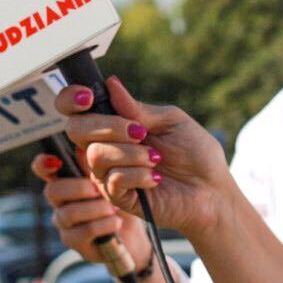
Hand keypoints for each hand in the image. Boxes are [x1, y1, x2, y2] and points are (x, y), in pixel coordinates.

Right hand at [33, 150, 154, 271]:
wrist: (155, 218)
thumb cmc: (140, 181)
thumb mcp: (128, 158)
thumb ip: (111, 142)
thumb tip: (98, 117)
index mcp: (72, 173)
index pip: (44, 167)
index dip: (43, 163)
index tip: (57, 160)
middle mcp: (64, 198)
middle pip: (52, 191)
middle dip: (76, 188)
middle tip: (99, 187)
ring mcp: (69, 222)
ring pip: (66, 214)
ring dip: (93, 208)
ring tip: (115, 207)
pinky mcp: (79, 243)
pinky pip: (80, 234)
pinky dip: (101, 225)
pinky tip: (118, 221)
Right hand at [54, 77, 238, 240]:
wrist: (212, 190)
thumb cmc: (195, 153)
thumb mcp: (171, 121)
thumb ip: (138, 109)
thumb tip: (110, 84)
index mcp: (116, 124)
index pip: (76, 110)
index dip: (70, 99)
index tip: (87, 97)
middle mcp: (106, 147)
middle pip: (76, 130)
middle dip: (107, 127)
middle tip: (140, 132)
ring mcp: (109, 174)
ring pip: (96, 155)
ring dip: (130, 153)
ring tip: (156, 159)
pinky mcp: (118, 198)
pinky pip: (113, 180)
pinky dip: (138, 174)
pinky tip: (156, 178)